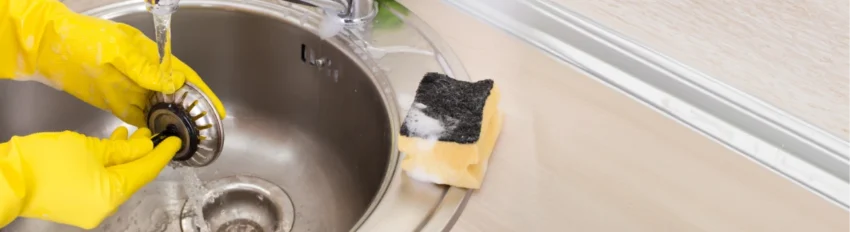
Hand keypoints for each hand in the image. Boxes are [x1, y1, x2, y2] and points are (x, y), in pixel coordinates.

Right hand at [0, 127, 180, 228]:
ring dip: (124, 157)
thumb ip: (123, 149)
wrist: (6, 178)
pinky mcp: (76, 204)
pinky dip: (107, 166)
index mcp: (112, 195)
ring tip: (131, 134)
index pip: (146, 172)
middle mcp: (104, 207)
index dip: (162, 154)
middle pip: (132, 177)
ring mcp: (89, 209)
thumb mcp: (91, 148)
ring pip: (116, 179)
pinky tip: (110, 146)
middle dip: (142, 153)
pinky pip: (100, 183)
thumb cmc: (46, 162)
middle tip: (151, 132)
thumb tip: (145, 146)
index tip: (175, 141)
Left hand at [1, 0, 225, 125]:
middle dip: (191, 112)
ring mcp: (131, 89)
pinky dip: (149, 128)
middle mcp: (145, 75)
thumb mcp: (119, 51)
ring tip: (185, 139)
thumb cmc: (84, 39)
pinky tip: (157, 139)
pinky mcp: (116, 102)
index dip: (202, 94)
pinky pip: (138, 117)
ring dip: (171, 123)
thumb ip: (147, 69)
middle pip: (176, 96)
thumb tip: (175, 83)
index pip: (185, 77)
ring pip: (159, 109)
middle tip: (204, 130)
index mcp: (152, 58)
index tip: (216, 109)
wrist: (49, 47)